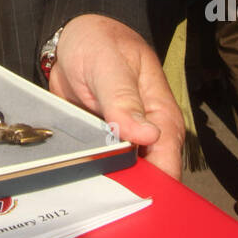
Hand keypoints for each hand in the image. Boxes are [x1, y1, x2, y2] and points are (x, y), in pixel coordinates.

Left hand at [49, 14, 184, 180]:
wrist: (70, 41)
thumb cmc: (98, 42)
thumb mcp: (108, 63)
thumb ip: (123, 98)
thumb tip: (148, 135)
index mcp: (161, 114)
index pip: (167, 161)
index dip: (154, 184)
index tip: (131, 196)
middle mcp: (146, 133)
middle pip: (147, 178)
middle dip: (128, 189)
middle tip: (101, 192)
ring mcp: (123, 141)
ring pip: (122, 178)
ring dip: (105, 184)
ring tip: (86, 185)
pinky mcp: (101, 145)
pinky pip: (98, 168)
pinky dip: (88, 173)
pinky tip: (75, 175)